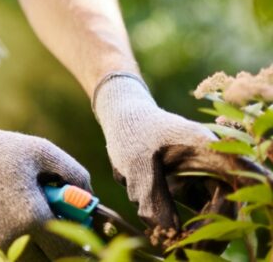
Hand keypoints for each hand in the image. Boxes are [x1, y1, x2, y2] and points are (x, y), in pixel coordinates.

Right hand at [0, 102, 90, 259]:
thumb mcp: (38, 151)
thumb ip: (73, 173)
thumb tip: (91, 199)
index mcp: (33, 217)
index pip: (71, 253)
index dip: (82, 247)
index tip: (82, 237)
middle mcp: (11, 241)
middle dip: (56, 251)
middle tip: (52, 228)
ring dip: (33, 251)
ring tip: (26, 223)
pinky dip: (7, 248)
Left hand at [93, 73, 230, 229]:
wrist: (122, 116)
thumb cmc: (131, 131)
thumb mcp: (135, 162)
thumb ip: (152, 196)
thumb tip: (168, 232)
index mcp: (206, 147)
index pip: (239, 177)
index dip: (231, 207)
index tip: (209, 231)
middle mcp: (213, 160)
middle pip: (228, 201)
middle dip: (210, 228)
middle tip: (183, 245)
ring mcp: (206, 172)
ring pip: (216, 208)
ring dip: (199, 228)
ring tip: (173, 241)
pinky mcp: (195, 181)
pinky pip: (202, 208)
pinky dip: (190, 222)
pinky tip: (168, 232)